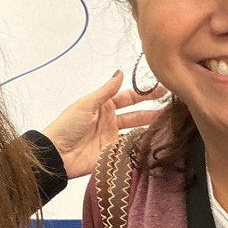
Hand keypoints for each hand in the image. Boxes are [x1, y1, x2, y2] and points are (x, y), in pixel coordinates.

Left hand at [40, 70, 165, 179]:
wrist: (56, 154)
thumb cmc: (68, 126)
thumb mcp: (86, 104)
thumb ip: (106, 91)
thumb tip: (120, 73)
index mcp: (104, 106)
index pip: (129, 98)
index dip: (145, 94)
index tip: (162, 90)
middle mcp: (111, 121)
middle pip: (136, 115)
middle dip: (152, 112)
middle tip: (171, 110)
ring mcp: (113, 138)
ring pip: (136, 132)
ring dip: (150, 128)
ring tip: (168, 125)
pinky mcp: (113, 154)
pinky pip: (131, 148)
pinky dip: (142, 145)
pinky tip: (156, 142)